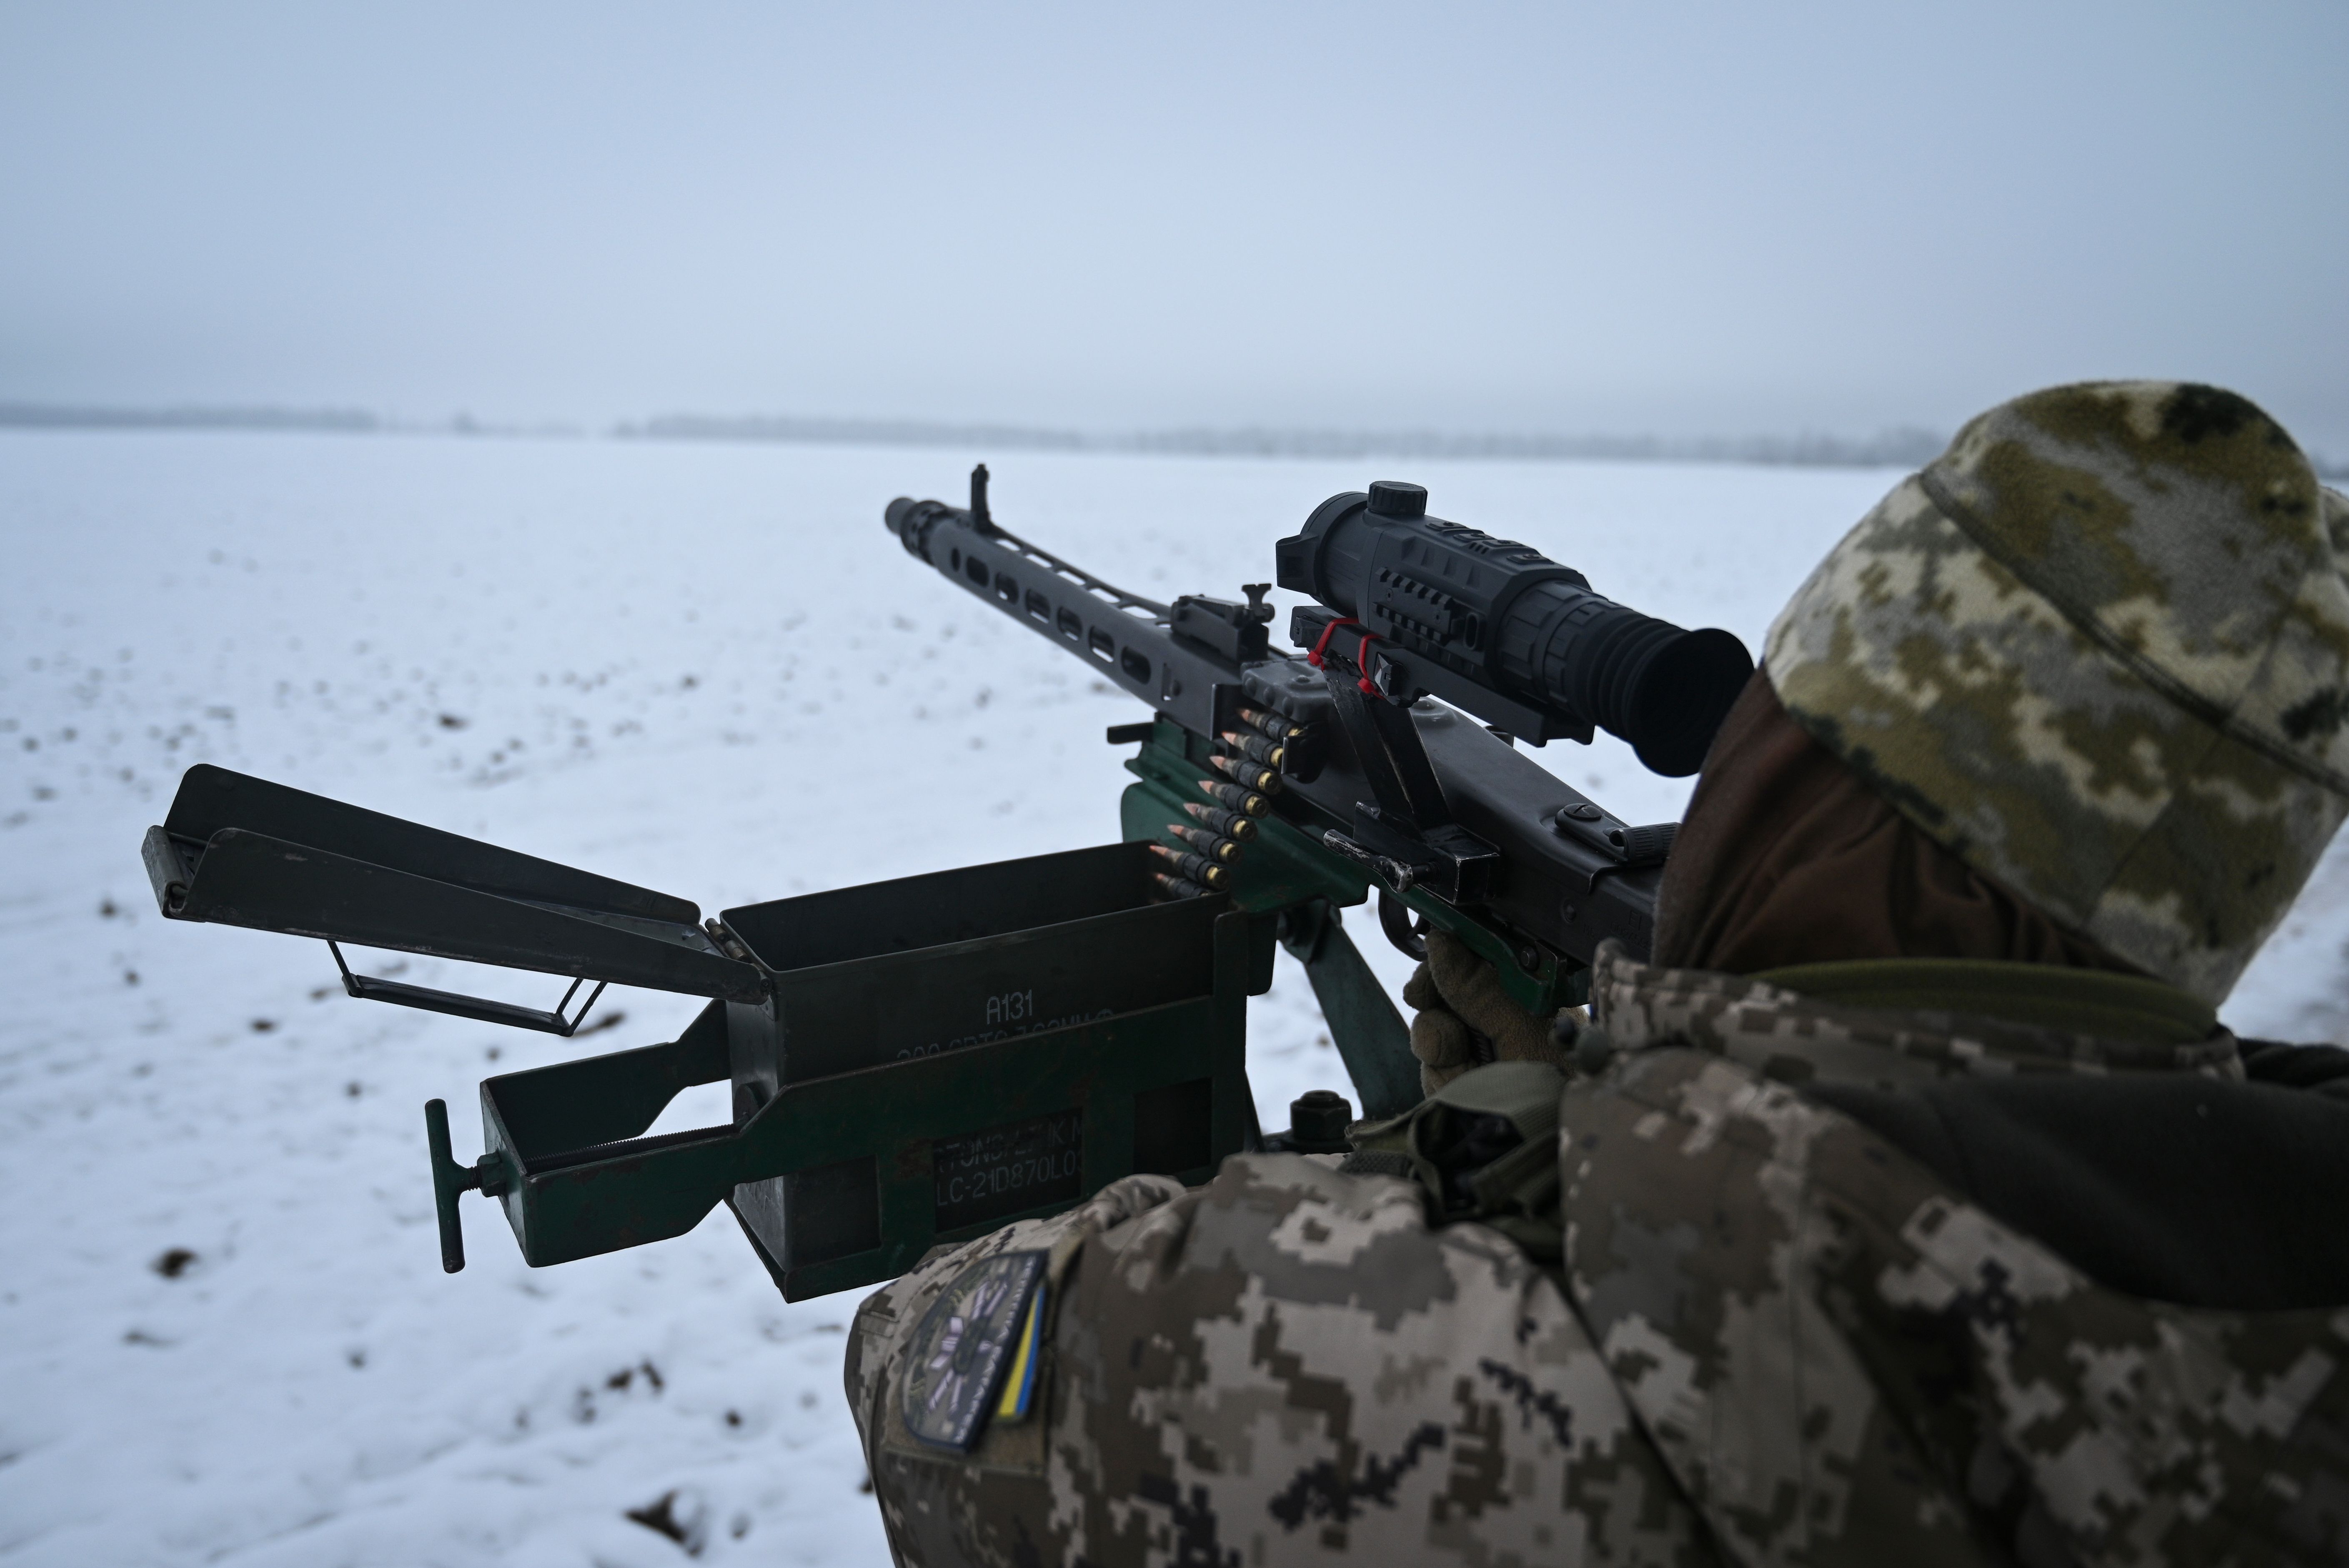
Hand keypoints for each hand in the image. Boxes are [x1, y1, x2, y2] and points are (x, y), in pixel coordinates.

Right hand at [1403, 931, 1578, 1095]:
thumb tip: (1441, 937)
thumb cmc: (1560, 1085)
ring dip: (1440, 1047)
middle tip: (1431, 1008)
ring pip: (1431, 1031)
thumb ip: (1479, 985)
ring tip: (1466, 1065)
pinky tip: (1463, 1088)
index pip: (1478, 960)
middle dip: (1436, 1004)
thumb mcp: (1522, 1026)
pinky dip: (1442, 1079)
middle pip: (1445, 991)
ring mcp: (1481, 1056)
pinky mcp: (1463, 1089)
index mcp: (1528, 996)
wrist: (1554, 1152)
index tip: (1432, 959)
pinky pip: (1431, 1070)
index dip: (1449, 958)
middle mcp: (1503, 1022)